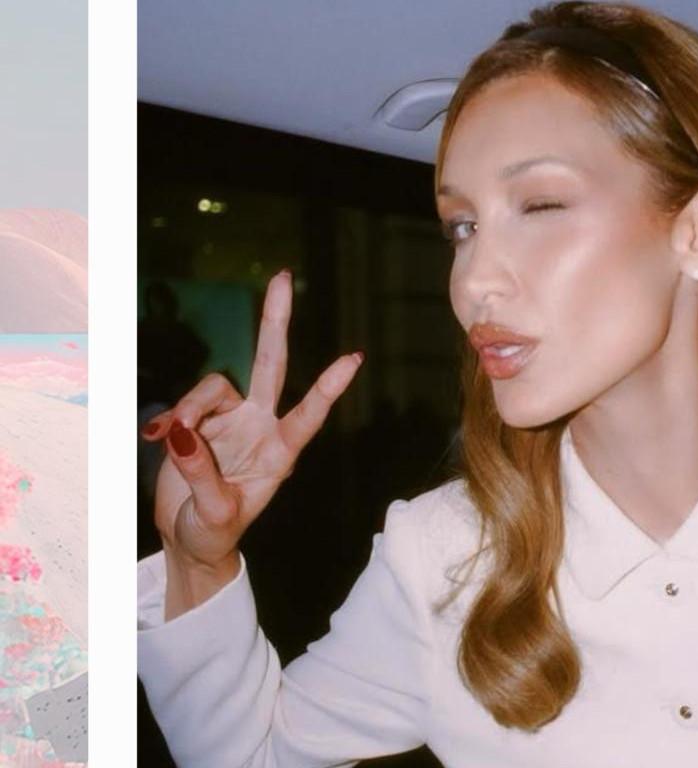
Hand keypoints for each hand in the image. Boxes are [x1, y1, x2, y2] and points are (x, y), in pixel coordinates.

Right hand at [141, 270, 363, 575]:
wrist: (192, 539)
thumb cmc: (216, 533)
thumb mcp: (215, 514)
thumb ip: (201, 474)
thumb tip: (183, 435)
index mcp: (280, 452)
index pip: (308, 415)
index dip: (328, 388)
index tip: (355, 359)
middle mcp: (260, 427)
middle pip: (271, 364)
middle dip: (274, 321)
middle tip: (283, 276)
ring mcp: (231, 420)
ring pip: (212, 387)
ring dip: (190, 409)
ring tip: (172, 444)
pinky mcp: (199, 422)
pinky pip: (184, 405)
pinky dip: (169, 419)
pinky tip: (156, 439)